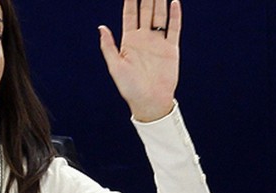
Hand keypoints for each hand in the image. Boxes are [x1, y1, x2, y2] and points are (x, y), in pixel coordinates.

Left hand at [99, 0, 180, 121]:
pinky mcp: (171, 48)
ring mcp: (158, 42)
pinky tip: (174, 2)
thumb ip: (108, 46)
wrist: (149, 101)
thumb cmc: (129, 87)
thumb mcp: (115, 66)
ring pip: (160, 16)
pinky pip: (174, 28)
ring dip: (160, 2)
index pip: (130, 15)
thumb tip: (101, 27)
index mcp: (129, 41)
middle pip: (146, 12)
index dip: (130, 1)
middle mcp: (144, 39)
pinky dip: (175, 15)